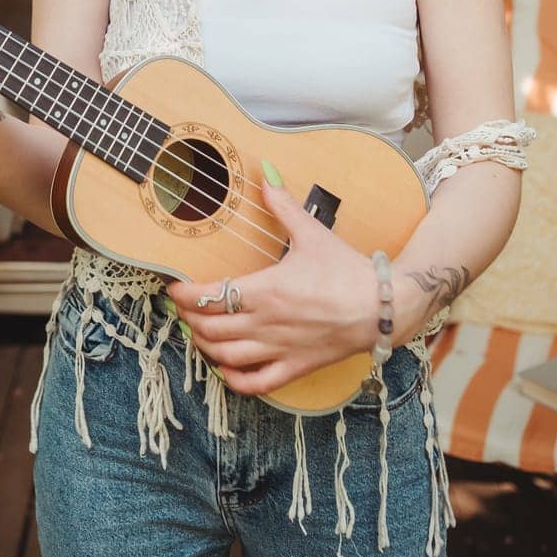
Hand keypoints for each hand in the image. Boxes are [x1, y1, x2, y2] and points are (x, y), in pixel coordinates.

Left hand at [164, 174, 379, 396]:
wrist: (382, 307)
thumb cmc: (346, 270)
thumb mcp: (312, 232)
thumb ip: (283, 205)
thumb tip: (265, 173)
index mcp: (265, 290)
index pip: (209, 297)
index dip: (184, 295)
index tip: (174, 287)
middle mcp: (266, 323)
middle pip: (210, 329)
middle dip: (190, 319)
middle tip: (185, 308)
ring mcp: (279, 349)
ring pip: (225, 357)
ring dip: (204, 346)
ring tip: (199, 333)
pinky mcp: (295, 367)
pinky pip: (255, 383)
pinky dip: (233, 379)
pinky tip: (226, 368)